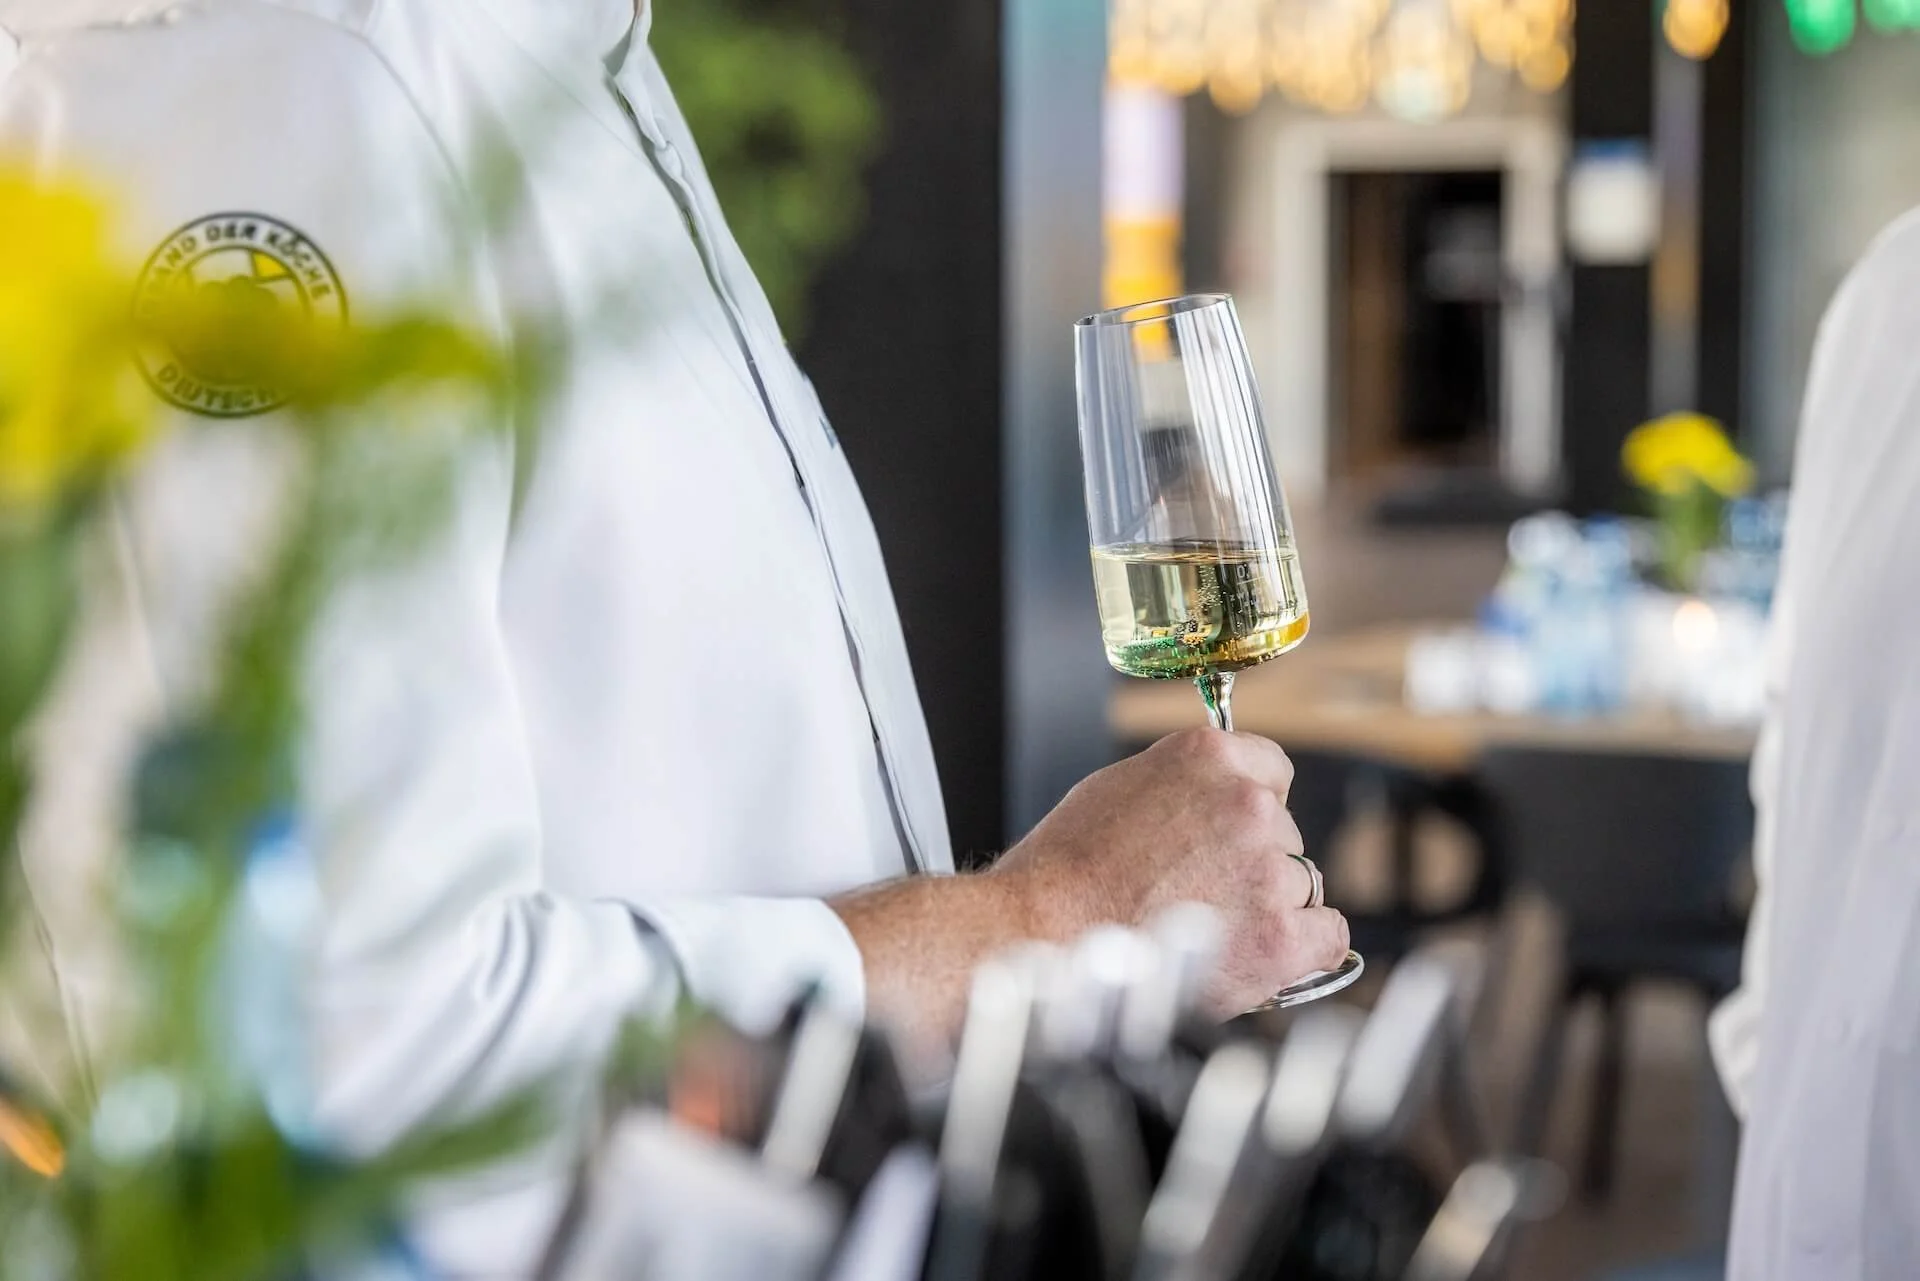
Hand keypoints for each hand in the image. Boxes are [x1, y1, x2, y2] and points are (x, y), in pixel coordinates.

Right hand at [990, 728, 1349, 1015]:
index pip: (1273, 771)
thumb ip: (1184, 786)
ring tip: (1207, 927)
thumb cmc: (1065, 870)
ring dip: (1269, 906)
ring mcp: (1267, 870)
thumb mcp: (1121, 787)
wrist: (1046, 935)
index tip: (1235, 834)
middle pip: (1286, 834)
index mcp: (1208, 757)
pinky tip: (1261, 952)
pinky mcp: (1278, 934)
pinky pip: (1327, 935)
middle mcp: (1248, 804)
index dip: (1252, 807)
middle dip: (1254, 862)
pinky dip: (1302, 948)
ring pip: (1303, 885)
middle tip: (1201, 891)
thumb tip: (1214, 803)